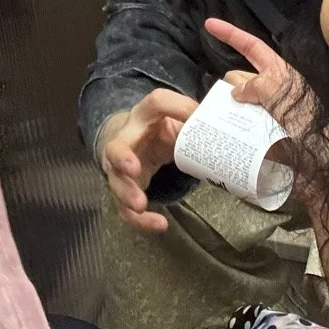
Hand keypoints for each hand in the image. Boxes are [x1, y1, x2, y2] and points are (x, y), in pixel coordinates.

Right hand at [99, 89, 197, 232]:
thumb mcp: (175, 116)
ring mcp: (120, 169)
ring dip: (127, 195)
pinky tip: (160, 225)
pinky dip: (141, 220)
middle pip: (115, 150)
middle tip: (133, 170)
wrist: (135, 140)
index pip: (157, 103)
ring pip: (115, 184)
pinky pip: (126, 210)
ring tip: (140, 206)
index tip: (193, 115)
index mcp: (143, 116)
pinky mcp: (124, 191)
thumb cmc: (157, 127)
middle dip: (122, 159)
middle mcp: (125, 141)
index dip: (174, 106)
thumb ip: (192, 116)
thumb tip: (213, 119)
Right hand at [205, 17, 301, 130]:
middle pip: (238, 77)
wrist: (316, 152)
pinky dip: (229, 125)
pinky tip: (224, 132)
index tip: (209, 24)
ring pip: (234, 100)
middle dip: (229, 85)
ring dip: (227, 107)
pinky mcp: (258, 128)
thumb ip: (256, 85)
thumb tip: (236, 91)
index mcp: (275, 71)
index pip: (251, 46)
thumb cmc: (304, 116)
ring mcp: (262, 108)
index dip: (230, 34)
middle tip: (237, 103)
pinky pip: (236, 121)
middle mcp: (267, 87)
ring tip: (226, 120)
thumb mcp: (281, 92)